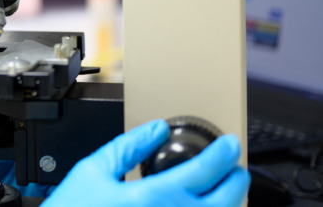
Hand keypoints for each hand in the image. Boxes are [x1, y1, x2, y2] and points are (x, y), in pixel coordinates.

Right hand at [43, 119, 250, 206]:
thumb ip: (129, 146)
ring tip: (222, 191)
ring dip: (228, 204)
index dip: (223, 153)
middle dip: (237, 180)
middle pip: (227, 199)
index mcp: (153, 197)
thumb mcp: (93, 170)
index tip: (228, 144)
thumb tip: (156, 129)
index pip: (206, 170)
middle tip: (234, 168)